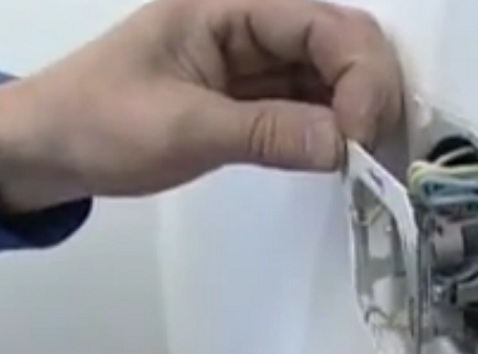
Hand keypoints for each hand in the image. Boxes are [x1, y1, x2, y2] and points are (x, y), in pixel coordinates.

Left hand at [0, 0, 402, 211]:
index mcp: (228, 8)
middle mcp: (253, 25)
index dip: (358, 74)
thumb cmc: (101, 125)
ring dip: (359, 114)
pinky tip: (344, 157)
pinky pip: (314, 104)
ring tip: (364, 163)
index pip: (320, 24)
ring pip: (335, 75)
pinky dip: (335, 130)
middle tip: (371, 153)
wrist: (54, 148)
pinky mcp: (258, 96)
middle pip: (342, 42)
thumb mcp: (182, 129)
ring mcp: (258, 62)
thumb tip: (347, 149)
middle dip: (369, 91)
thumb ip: (267, 133)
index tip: (360, 138)